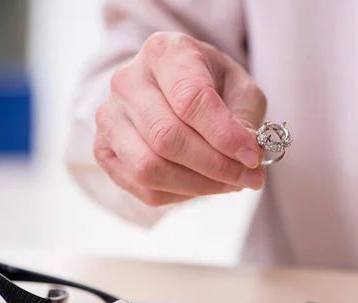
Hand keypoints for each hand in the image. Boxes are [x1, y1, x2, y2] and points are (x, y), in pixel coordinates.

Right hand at [94, 32, 266, 206]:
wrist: (173, 91)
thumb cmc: (212, 86)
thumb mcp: (241, 89)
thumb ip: (245, 118)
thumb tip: (246, 154)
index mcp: (164, 52)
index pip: (190, 99)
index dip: (224, 135)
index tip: (253, 156)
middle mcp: (127, 81)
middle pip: (167, 137)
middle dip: (216, 166)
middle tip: (250, 177)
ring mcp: (109, 117)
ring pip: (149, 168)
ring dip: (199, 185)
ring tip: (230, 183)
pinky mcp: (105, 151)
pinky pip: (143, 188)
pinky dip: (181, 195)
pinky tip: (203, 184)